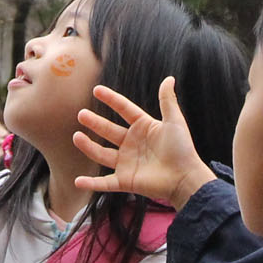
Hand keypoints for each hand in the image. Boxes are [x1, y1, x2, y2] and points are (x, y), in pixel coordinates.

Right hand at [73, 77, 215, 209]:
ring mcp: (127, 163)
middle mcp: (132, 144)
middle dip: (94, 123)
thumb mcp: (174, 121)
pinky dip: (91, 184)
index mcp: (143, 127)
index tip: (97, 90)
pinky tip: (78, 181)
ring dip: (88, 147)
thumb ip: (167, 100)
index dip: (111, 99)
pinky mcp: (125, 181)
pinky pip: (105, 183)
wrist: (186, 178)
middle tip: (81, 114)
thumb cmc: (182, 149)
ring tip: (76, 136)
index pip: (124, 109)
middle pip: (109, 131)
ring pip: (102, 154)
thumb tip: (169, 78)